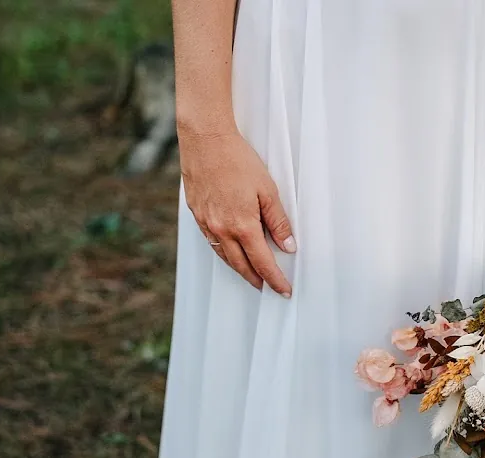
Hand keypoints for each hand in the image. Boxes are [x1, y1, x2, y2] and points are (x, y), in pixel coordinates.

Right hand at [178, 123, 295, 296]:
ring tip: (252, 275)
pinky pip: (212, 243)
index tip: (284, 290)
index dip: (275, 279)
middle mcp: (221, 230)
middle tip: (269, 288)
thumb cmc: (238, 160)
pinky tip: (231, 252)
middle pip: (241, 266)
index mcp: (242, 226)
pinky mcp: (196, 215)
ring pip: (225, 257)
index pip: (263, 262)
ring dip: (240, 269)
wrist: (205, 141)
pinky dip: (224, 253)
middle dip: (256, 280)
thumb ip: (278, 221)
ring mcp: (206, 223)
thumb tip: (288, 246)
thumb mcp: (267, 190)